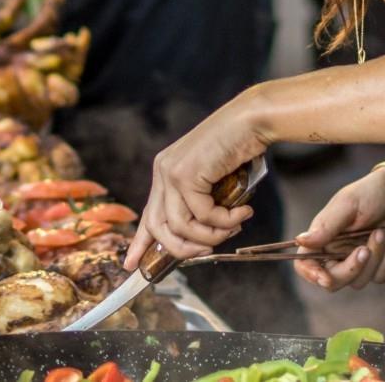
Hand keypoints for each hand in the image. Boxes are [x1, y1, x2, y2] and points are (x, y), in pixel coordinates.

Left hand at [123, 91, 269, 269]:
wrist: (252, 120)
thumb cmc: (240, 148)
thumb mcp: (214, 180)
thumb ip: (202, 202)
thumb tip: (202, 239)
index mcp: (166, 171)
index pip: (148, 213)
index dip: (140, 242)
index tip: (132, 265)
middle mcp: (163, 171)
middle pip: (157, 226)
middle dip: (182, 248)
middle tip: (207, 251)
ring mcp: (172, 172)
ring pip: (180, 226)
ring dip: (210, 236)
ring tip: (234, 227)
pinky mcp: (186, 174)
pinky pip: (202, 214)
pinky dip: (225, 221)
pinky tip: (242, 213)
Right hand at [293, 168, 384, 291]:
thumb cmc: (373, 191)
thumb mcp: (348, 204)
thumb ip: (325, 226)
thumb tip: (300, 241)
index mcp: (323, 235)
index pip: (304, 263)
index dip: (311, 274)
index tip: (325, 278)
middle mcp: (337, 250)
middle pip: (332, 281)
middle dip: (350, 270)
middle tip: (363, 250)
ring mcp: (358, 258)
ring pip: (358, 281)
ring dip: (373, 259)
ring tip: (380, 233)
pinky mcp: (379, 262)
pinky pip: (379, 277)